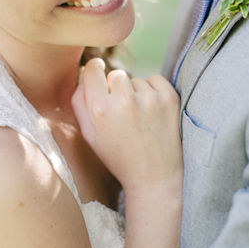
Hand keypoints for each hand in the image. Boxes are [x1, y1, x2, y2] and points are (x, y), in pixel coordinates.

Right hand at [72, 58, 182, 196]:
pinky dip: (154, 92)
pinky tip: (152, 114)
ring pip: (136, 80)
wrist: (154, 178)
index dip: (95, 71)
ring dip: (137, 94)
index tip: (99, 73)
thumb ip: (80, 102)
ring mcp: (148, 99)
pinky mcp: (169, 99)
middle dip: (117, 88)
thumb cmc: (118, 157)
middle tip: (123, 113)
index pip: (93, 69)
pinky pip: (156, 80)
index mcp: (99, 109)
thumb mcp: (90, 135)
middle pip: (116, 75)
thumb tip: (85, 73)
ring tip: (139, 120)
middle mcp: (123, 100)